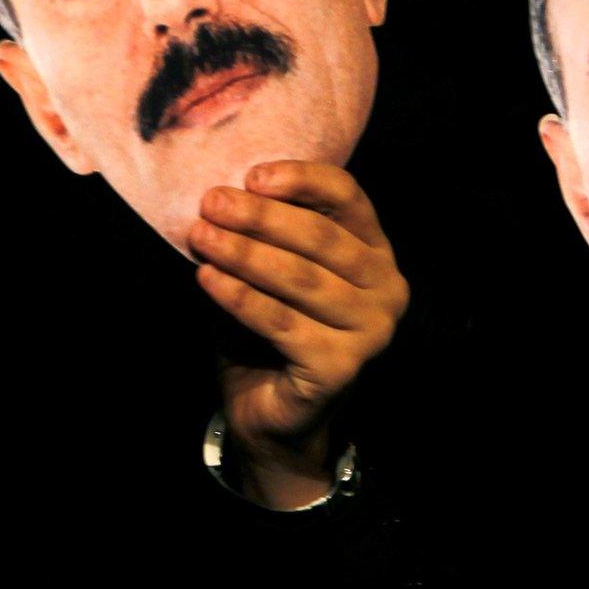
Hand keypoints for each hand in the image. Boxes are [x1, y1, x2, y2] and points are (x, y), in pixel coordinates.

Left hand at [189, 161, 408, 508]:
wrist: (274, 414)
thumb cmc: (272, 331)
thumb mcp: (275, 270)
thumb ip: (269, 235)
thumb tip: (226, 194)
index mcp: (375, 253)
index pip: (348, 198)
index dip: (302, 180)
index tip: (251, 175)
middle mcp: (387, 289)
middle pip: (322, 237)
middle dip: (262, 216)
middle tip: (212, 202)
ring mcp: (371, 331)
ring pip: (300, 279)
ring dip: (244, 253)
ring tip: (201, 235)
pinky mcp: (342, 367)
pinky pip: (282, 322)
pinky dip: (240, 297)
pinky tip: (207, 279)